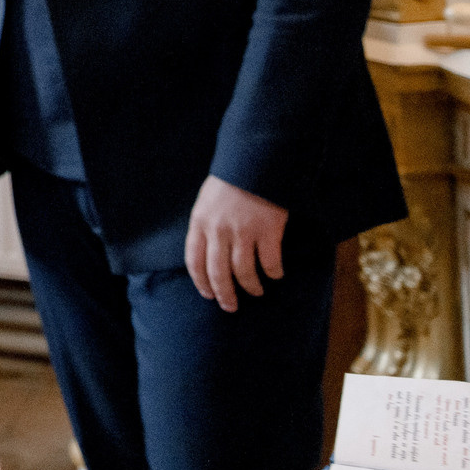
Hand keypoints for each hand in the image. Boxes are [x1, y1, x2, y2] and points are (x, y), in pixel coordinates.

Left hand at [184, 175, 288, 310]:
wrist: (255, 163)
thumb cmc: (229, 183)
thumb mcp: (206, 202)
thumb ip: (205, 226)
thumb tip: (207, 254)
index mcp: (199, 222)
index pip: (194, 261)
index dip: (201, 282)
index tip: (208, 294)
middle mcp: (219, 230)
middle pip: (218, 272)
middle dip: (224, 294)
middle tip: (230, 307)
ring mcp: (243, 232)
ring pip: (244, 271)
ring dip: (250, 286)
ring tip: (256, 292)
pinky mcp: (268, 231)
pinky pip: (269, 262)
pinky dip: (273, 272)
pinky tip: (276, 274)